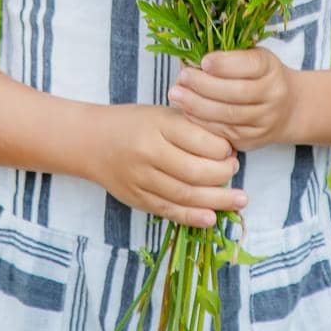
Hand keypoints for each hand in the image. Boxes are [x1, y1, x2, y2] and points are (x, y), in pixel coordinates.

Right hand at [90, 103, 249, 228]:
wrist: (90, 141)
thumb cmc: (133, 123)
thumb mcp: (162, 113)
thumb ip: (191, 127)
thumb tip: (227, 147)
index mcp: (158, 124)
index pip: (200, 141)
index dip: (223, 149)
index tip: (232, 149)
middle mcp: (149, 153)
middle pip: (195, 171)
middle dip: (223, 174)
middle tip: (235, 170)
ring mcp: (141, 179)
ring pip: (185, 195)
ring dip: (217, 200)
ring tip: (239, 200)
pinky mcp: (137, 199)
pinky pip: (169, 211)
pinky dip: (193, 217)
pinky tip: (212, 218)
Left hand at [167, 47, 300, 149]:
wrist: (286, 109)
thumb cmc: (260, 76)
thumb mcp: (252, 57)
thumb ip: (229, 56)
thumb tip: (192, 55)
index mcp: (271, 68)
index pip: (251, 65)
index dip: (225, 64)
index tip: (203, 61)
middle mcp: (273, 95)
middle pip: (237, 92)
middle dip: (205, 85)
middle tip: (182, 76)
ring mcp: (263, 121)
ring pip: (228, 114)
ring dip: (197, 105)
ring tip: (176, 94)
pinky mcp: (251, 140)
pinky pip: (223, 131)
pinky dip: (201, 121)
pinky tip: (185, 111)